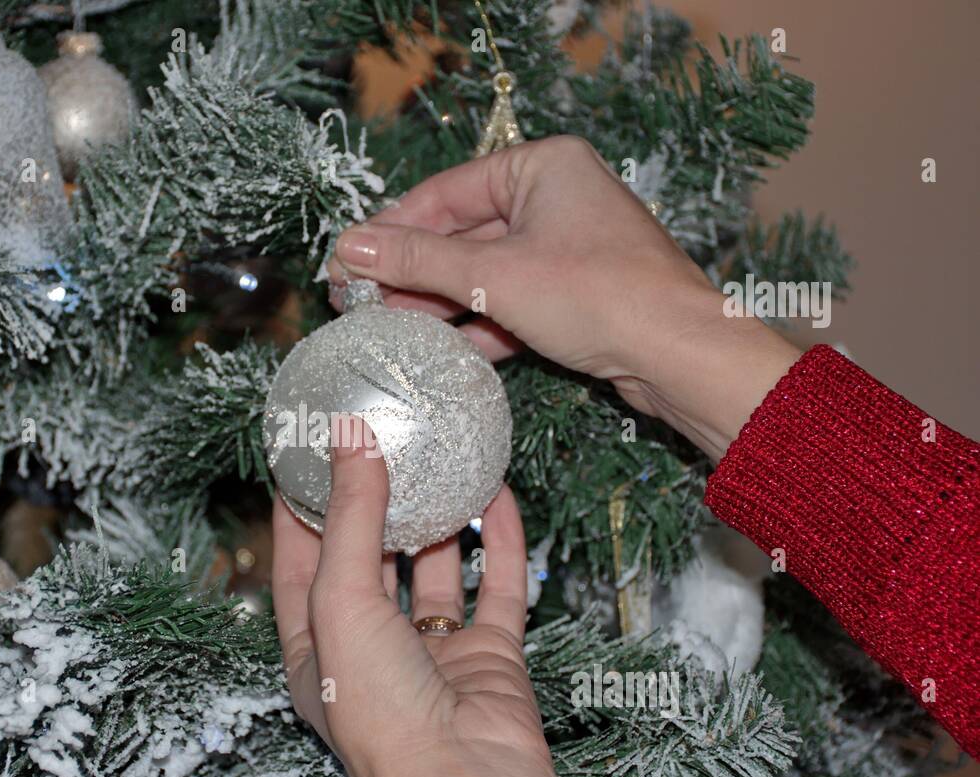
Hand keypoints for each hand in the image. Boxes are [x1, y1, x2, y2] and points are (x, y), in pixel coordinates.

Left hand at [271, 415, 562, 776]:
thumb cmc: (381, 709)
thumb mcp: (342, 601)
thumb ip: (349, 518)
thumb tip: (351, 439)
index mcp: (316, 651)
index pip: (298, 568)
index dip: (299, 513)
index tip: (305, 457)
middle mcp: (372, 651)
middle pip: (367, 564)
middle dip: (371, 507)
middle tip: (377, 446)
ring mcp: (433, 654)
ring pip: (434, 572)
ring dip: (436, 521)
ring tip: (435, 461)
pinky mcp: (489, 655)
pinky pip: (498, 587)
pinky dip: (499, 542)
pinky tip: (497, 494)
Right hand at [329, 136, 800, 461]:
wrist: (681, 357)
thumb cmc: (598, 296)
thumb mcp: (494, 276)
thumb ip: (419, 260)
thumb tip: (350, 246)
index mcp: (542, 166)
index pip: (446, 192)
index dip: (392, 229)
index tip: (348, 261)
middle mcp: (557, 196)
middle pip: (464, 232)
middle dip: (415, 272)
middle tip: (361, 300)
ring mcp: (570, 246)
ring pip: (487, 270)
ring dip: (442, 301)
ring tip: (392, 328)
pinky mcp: (579, 292)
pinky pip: (513, 299)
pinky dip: (481, 323)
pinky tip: (445, 349)